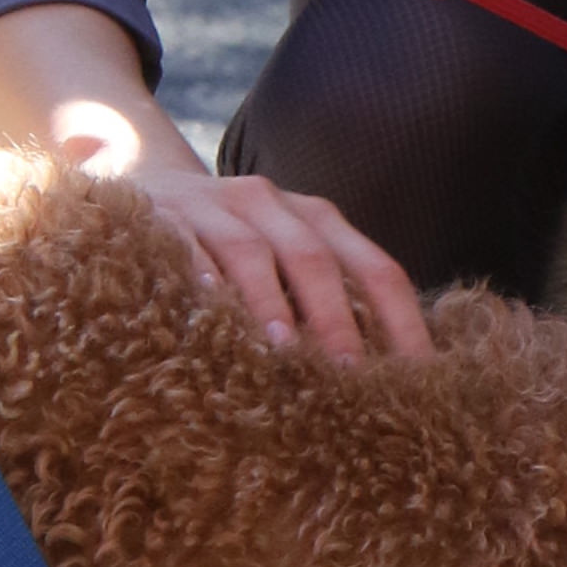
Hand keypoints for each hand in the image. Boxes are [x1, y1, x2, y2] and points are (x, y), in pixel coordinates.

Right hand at [130, 167, 431, 366]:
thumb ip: (323, 306)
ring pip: (252, 251)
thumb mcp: (283, 263)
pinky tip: (208, 306)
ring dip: (270, 301)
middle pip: (317, 260)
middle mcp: (274, 205)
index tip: (421, 379)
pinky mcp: (164, 213)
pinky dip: (199, 272)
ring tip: (282, 349)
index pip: (377, 270)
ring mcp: (217, 204)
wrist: (146, 183)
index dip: (403, 323)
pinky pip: (185, 243)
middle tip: (352, 375)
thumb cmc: (229, 247)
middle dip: (338, 319)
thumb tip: (379, 383)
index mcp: (318, 221)